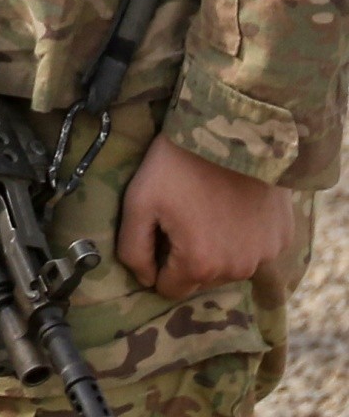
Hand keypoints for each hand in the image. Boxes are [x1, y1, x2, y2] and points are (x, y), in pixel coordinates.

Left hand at [116, 132, 295, 300]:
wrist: (232, 128)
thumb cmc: (178, 164)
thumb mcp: (138, 201)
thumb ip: (133, 250)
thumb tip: (145, 280)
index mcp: (200, 265)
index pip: (169, 288)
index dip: (158, 262)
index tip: (161, 231)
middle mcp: (237, 269)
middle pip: (201, 277)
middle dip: (189, 254)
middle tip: (186, 213)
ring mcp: (265, 254)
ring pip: (230, 265)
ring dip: (219, 247)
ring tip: (211, 206)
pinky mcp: (283, 236)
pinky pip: (257, 248)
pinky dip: (246, 234)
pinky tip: (237, 205)